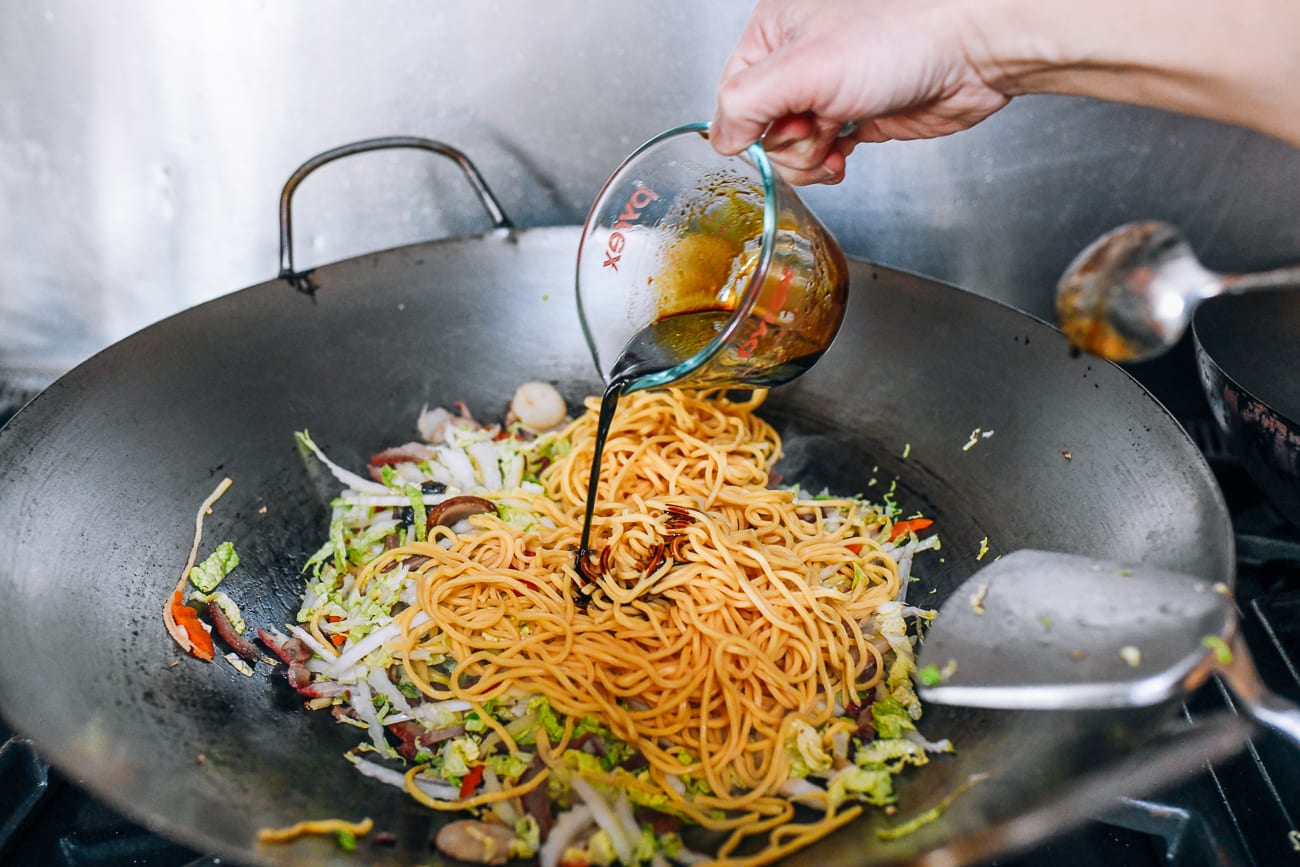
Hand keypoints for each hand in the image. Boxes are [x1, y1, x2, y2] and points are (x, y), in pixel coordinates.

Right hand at [712, 0, 1012, 184]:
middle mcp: (799, 58)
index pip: (731, 94)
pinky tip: (845, 154)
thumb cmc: (901, 35)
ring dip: (809, 156)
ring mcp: (830, 89)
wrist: (972, 50)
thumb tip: (720, 139)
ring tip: (837, 136)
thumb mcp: (802, 68)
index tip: (783, 124)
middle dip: (788, 141)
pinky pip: (823, 154)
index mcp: (775, 29)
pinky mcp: (859, 115)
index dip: (751, 123)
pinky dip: (829, 163)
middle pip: (761, 127)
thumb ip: (745, 104)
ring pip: (791, 147)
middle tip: (817, 124)